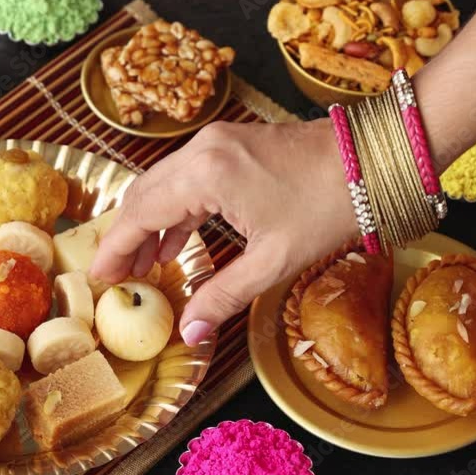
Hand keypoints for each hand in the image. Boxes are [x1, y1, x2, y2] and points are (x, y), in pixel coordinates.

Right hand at [90, 118, 356, 344]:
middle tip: (116, 277)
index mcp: (206, 175)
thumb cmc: (331, 205)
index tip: (99, 277)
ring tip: (144, 266)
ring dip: (148, 223)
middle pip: (142, 195)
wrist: (376, 158)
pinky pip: (185, 177)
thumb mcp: (274, 260)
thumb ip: (223, 295)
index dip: (115, 249)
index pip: (139, 213)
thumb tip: (188, 331)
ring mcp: (216, 143)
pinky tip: (175, 241)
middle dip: (126, 237)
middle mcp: (202, 151)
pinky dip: (174, 208)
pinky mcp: (230, 144)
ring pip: (161, 184)